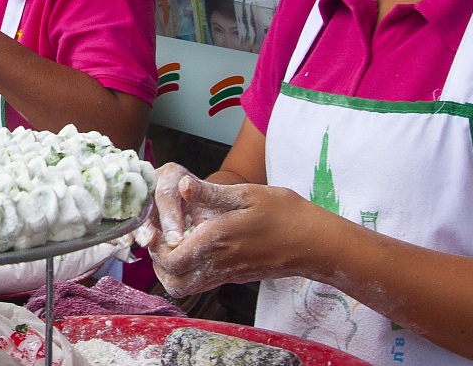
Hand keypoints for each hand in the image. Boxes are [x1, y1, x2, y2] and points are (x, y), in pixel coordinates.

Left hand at [141, 175, 321, 296]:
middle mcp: (219, 263)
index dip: (156, 247)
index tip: (157, 227)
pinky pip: (201, 284)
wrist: (315, 243)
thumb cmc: (284, 214)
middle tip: (159, 238)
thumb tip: (180, 185)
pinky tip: (193, 247)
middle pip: (173, 281)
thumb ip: (211, 193)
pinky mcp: (234, 278)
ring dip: (172, 270)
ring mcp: (227, 274)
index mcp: (217, 241)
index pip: (172, 258)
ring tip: (173, 243)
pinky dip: (188, 272)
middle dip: (158, 262)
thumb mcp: (247, 194)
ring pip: (185, 287)